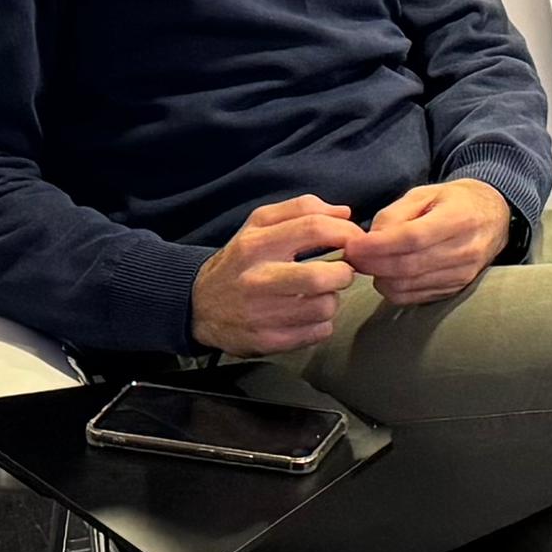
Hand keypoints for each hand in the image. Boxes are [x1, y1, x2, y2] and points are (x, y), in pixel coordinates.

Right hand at [193, 194, 361, 355]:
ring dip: (331, 300)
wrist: (198, 305)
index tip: (353, 239)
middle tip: (339, 272)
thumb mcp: (258, 224)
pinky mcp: (267, 342)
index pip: (313, 229)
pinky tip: (306, 315)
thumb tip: (345, 213)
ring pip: (324, 307)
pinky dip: (321, 324)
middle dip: (343, 273)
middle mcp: (257, 279)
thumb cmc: (239, 261)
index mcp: (256, 244)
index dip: (345, 232)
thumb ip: (301, 209)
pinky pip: (317, 333)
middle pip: (321, 277)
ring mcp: (261, 314)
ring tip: (317, 295)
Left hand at [341, 178, 513, 306]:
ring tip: (369, 263)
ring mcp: (462, 275)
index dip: (378, 246)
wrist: (493, 218)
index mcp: (458, 219)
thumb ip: (394, 215)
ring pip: (407, 286)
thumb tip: (369, 241)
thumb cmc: (454, 202)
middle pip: (407, 267)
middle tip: (351, 257)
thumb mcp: (424, 194)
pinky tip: (386, 274)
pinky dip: (393, 289)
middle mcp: (464, 251)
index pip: (412, 238)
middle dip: (372, 264)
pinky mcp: (455, 290)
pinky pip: (414, 297)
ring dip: (379, 278)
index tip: (353, 247)